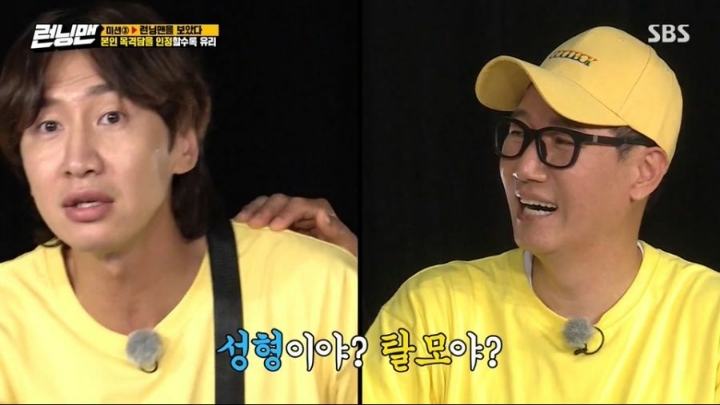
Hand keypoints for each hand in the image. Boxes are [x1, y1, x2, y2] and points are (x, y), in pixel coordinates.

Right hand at [234, 194, 357, 256]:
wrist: (334, 267)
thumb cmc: (340, 256)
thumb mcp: (343, 246)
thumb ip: (335, 230)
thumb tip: (322, 214)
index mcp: (319, 212)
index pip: (301, 205)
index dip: (286, 212)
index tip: (275, 226)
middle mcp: (302, 211)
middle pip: (281, 201)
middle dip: (266, 210)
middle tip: (254, 224)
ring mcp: (288, 217)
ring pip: (268, 204)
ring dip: (254, 210)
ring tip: (243, 221)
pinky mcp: (277, 225)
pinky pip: (261, 214)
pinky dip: (250, 216)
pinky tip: (239, 224)